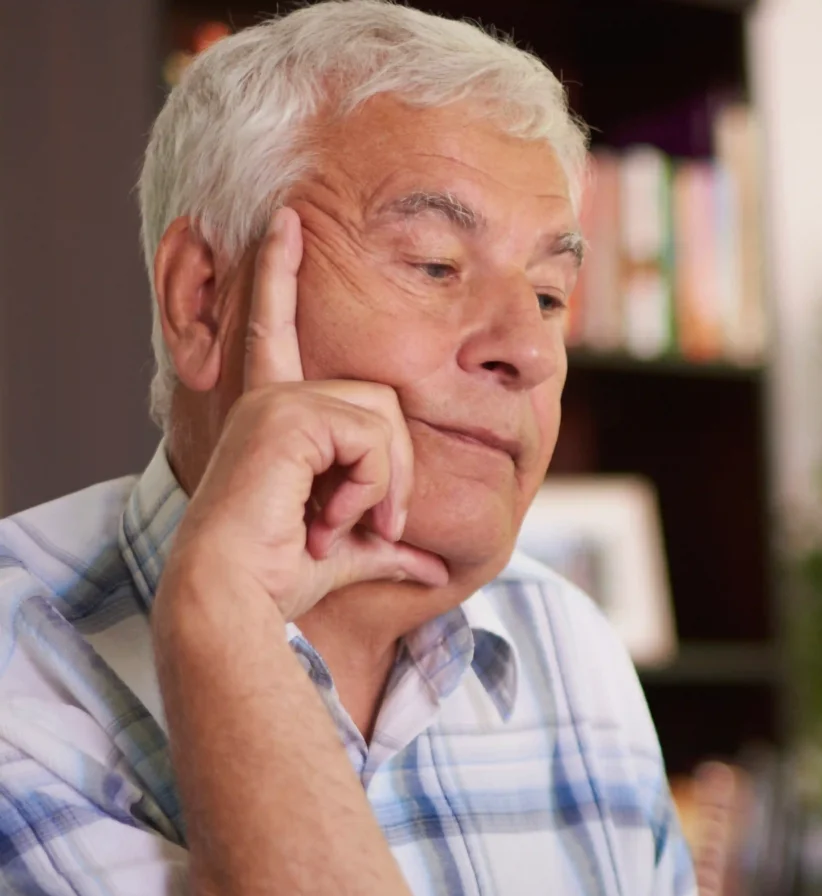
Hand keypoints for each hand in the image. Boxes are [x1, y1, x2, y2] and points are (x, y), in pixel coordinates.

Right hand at [163, 207, 448, 621]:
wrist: (235, 595)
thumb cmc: (278, 577)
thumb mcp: (349, 550)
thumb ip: (389, 543)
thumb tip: (432, 565)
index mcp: (279, 413)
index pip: (280, 330)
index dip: (278, 271)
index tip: (285, 218)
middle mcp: (273, 395)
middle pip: (385, 401)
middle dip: (396, 474)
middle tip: (377, 526)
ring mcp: (277, 400)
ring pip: (384, 421)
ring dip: (384, 486)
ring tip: (345, 525)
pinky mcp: (285, 414)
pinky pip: (371, 437)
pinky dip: (370, 486)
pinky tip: (333, 515)